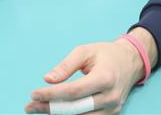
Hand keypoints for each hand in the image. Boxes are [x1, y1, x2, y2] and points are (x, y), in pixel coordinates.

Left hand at [26, 39, 144, 114]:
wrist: (131, 62)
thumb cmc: (105, 54)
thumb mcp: (84, 51)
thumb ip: (66, 66)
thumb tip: (47, 79)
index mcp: (105, 77)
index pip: (73, 91)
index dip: (52, 94)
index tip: (33, 94)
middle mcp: (110, 97)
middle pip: (75, 109)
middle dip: (50, 108)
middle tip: (29, 107)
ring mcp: (112, 108)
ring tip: (38, 109)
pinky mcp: (111, 114)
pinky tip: (56, 112)